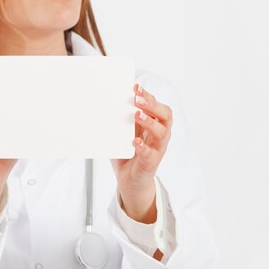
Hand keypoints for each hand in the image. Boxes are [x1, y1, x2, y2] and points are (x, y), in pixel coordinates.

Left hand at [110, 83, 172, 221]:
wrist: (129, 181)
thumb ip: (119, 119)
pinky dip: (143, 147)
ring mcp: (157, 149)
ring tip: (137, 115)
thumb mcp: (122, 133)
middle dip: (152, 104)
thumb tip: (103, 102)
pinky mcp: (151, 164)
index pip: (157, 105)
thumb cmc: (127, 153)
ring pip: (162, 132)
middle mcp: (159, 135)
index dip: (148, 95)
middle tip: (136, 99)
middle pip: (165, 115)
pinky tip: (135, 142)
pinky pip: (150, 154)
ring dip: (150, 122)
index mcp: (154, 124)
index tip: (135, 87)